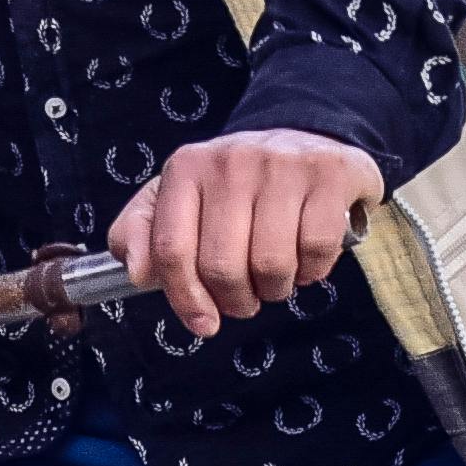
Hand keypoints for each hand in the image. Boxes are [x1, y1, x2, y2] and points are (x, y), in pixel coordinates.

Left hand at [109, 132, 383, 338]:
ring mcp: (282, 164)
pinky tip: (306, 257)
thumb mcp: (180, 200)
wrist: (304, 142)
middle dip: (236, 299)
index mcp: (186, 168)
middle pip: (222, 266)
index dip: (185, 298)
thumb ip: (144, 234)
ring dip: (276, 289)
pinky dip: (313, 270)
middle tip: (246, 296)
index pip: (172, 250)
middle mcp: (231, 161)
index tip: (202, 322)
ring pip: (271, 264)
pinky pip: (316, 250)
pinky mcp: (328, 174)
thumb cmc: (237, 186)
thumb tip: (137, 272)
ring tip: (276, 276)